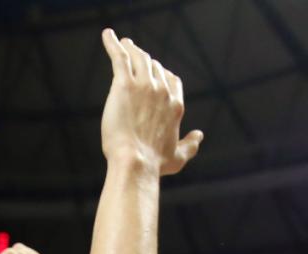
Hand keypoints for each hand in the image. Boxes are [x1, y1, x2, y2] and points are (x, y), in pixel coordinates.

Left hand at [100, 28, 202, 175]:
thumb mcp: (178, 158)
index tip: (155, 73)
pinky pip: (120, 57)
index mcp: (175, 105)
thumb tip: (200, 136)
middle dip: (146, 60)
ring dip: (131, 48)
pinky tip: (107, 36)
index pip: (172, 79)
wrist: (135, 161)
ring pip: (139, 58)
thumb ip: (191, 145)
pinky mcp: (124, 84)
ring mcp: (144, 85)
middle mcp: (162, 91)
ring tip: (124, 44)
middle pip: (154, 67)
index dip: (163, 74)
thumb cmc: (154, 163)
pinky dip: (112, 44)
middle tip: (134, 56)